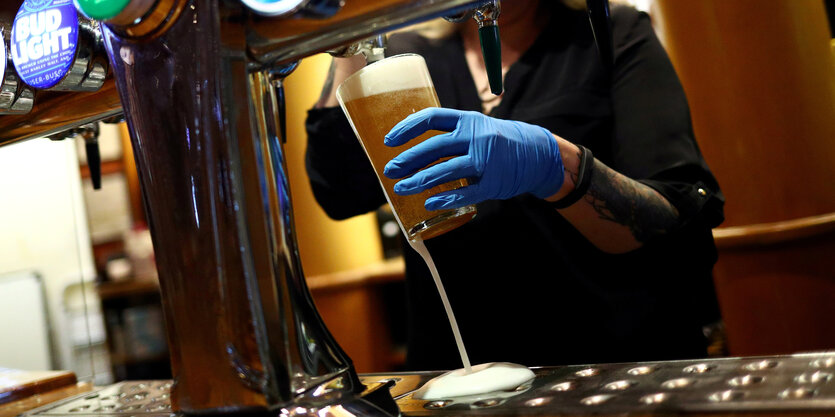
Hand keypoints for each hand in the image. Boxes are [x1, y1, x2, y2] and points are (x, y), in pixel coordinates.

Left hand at [383, 108, 563, 209]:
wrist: (538, 154)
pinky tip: (429, 203)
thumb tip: (412, 144)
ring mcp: (486, 160)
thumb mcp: (477, 127)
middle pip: (435, 147)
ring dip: (420, 180)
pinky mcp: (494, 182)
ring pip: (447, 170)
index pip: (431, 118)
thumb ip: (451, 133)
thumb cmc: (499, 141)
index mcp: (468, 120)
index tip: (389, 140)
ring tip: (401, 188)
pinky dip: (446, 198)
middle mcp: (476, 137)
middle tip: (390, 170)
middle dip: (408, 159)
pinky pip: (466, 192)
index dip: (407, 128)